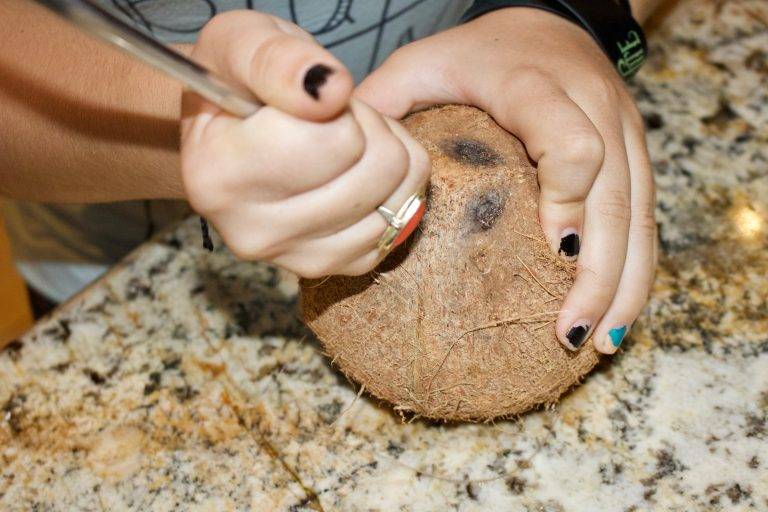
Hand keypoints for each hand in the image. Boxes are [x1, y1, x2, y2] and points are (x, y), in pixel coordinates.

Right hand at [181, 11, 429, 277]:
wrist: (229, 136)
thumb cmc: (237, 83)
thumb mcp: (243, 43)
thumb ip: (280, 60)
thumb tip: (332, 91)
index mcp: (219, 178)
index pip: (336, 139)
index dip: (338, 105)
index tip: (308, 98)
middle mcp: (252, 232)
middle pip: (376, 168)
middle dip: (367, 125)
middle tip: (330, 117)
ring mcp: (297, 259)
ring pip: (397, 196)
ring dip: (385, 151)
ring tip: (343, 140)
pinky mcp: (336, 268)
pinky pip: (403, 221)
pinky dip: (397, 186)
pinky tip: (360, 170)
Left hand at [356, 7, 656, 353]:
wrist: (551, 19)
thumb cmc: (478, 51)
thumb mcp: (421, 63)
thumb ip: (384, 104)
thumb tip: (341, 167)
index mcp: (537, 86)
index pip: (572, 146)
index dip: (568, 200)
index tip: (551, 251)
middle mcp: (594, 106)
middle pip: (616, 197)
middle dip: (597, 273)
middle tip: (569, 332)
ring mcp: (625, 130)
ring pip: (641, 214)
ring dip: (625, 284)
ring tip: (600, 342)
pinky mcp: (638, 151)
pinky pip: (647, 215)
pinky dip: (637, 269)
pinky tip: (619, 312)